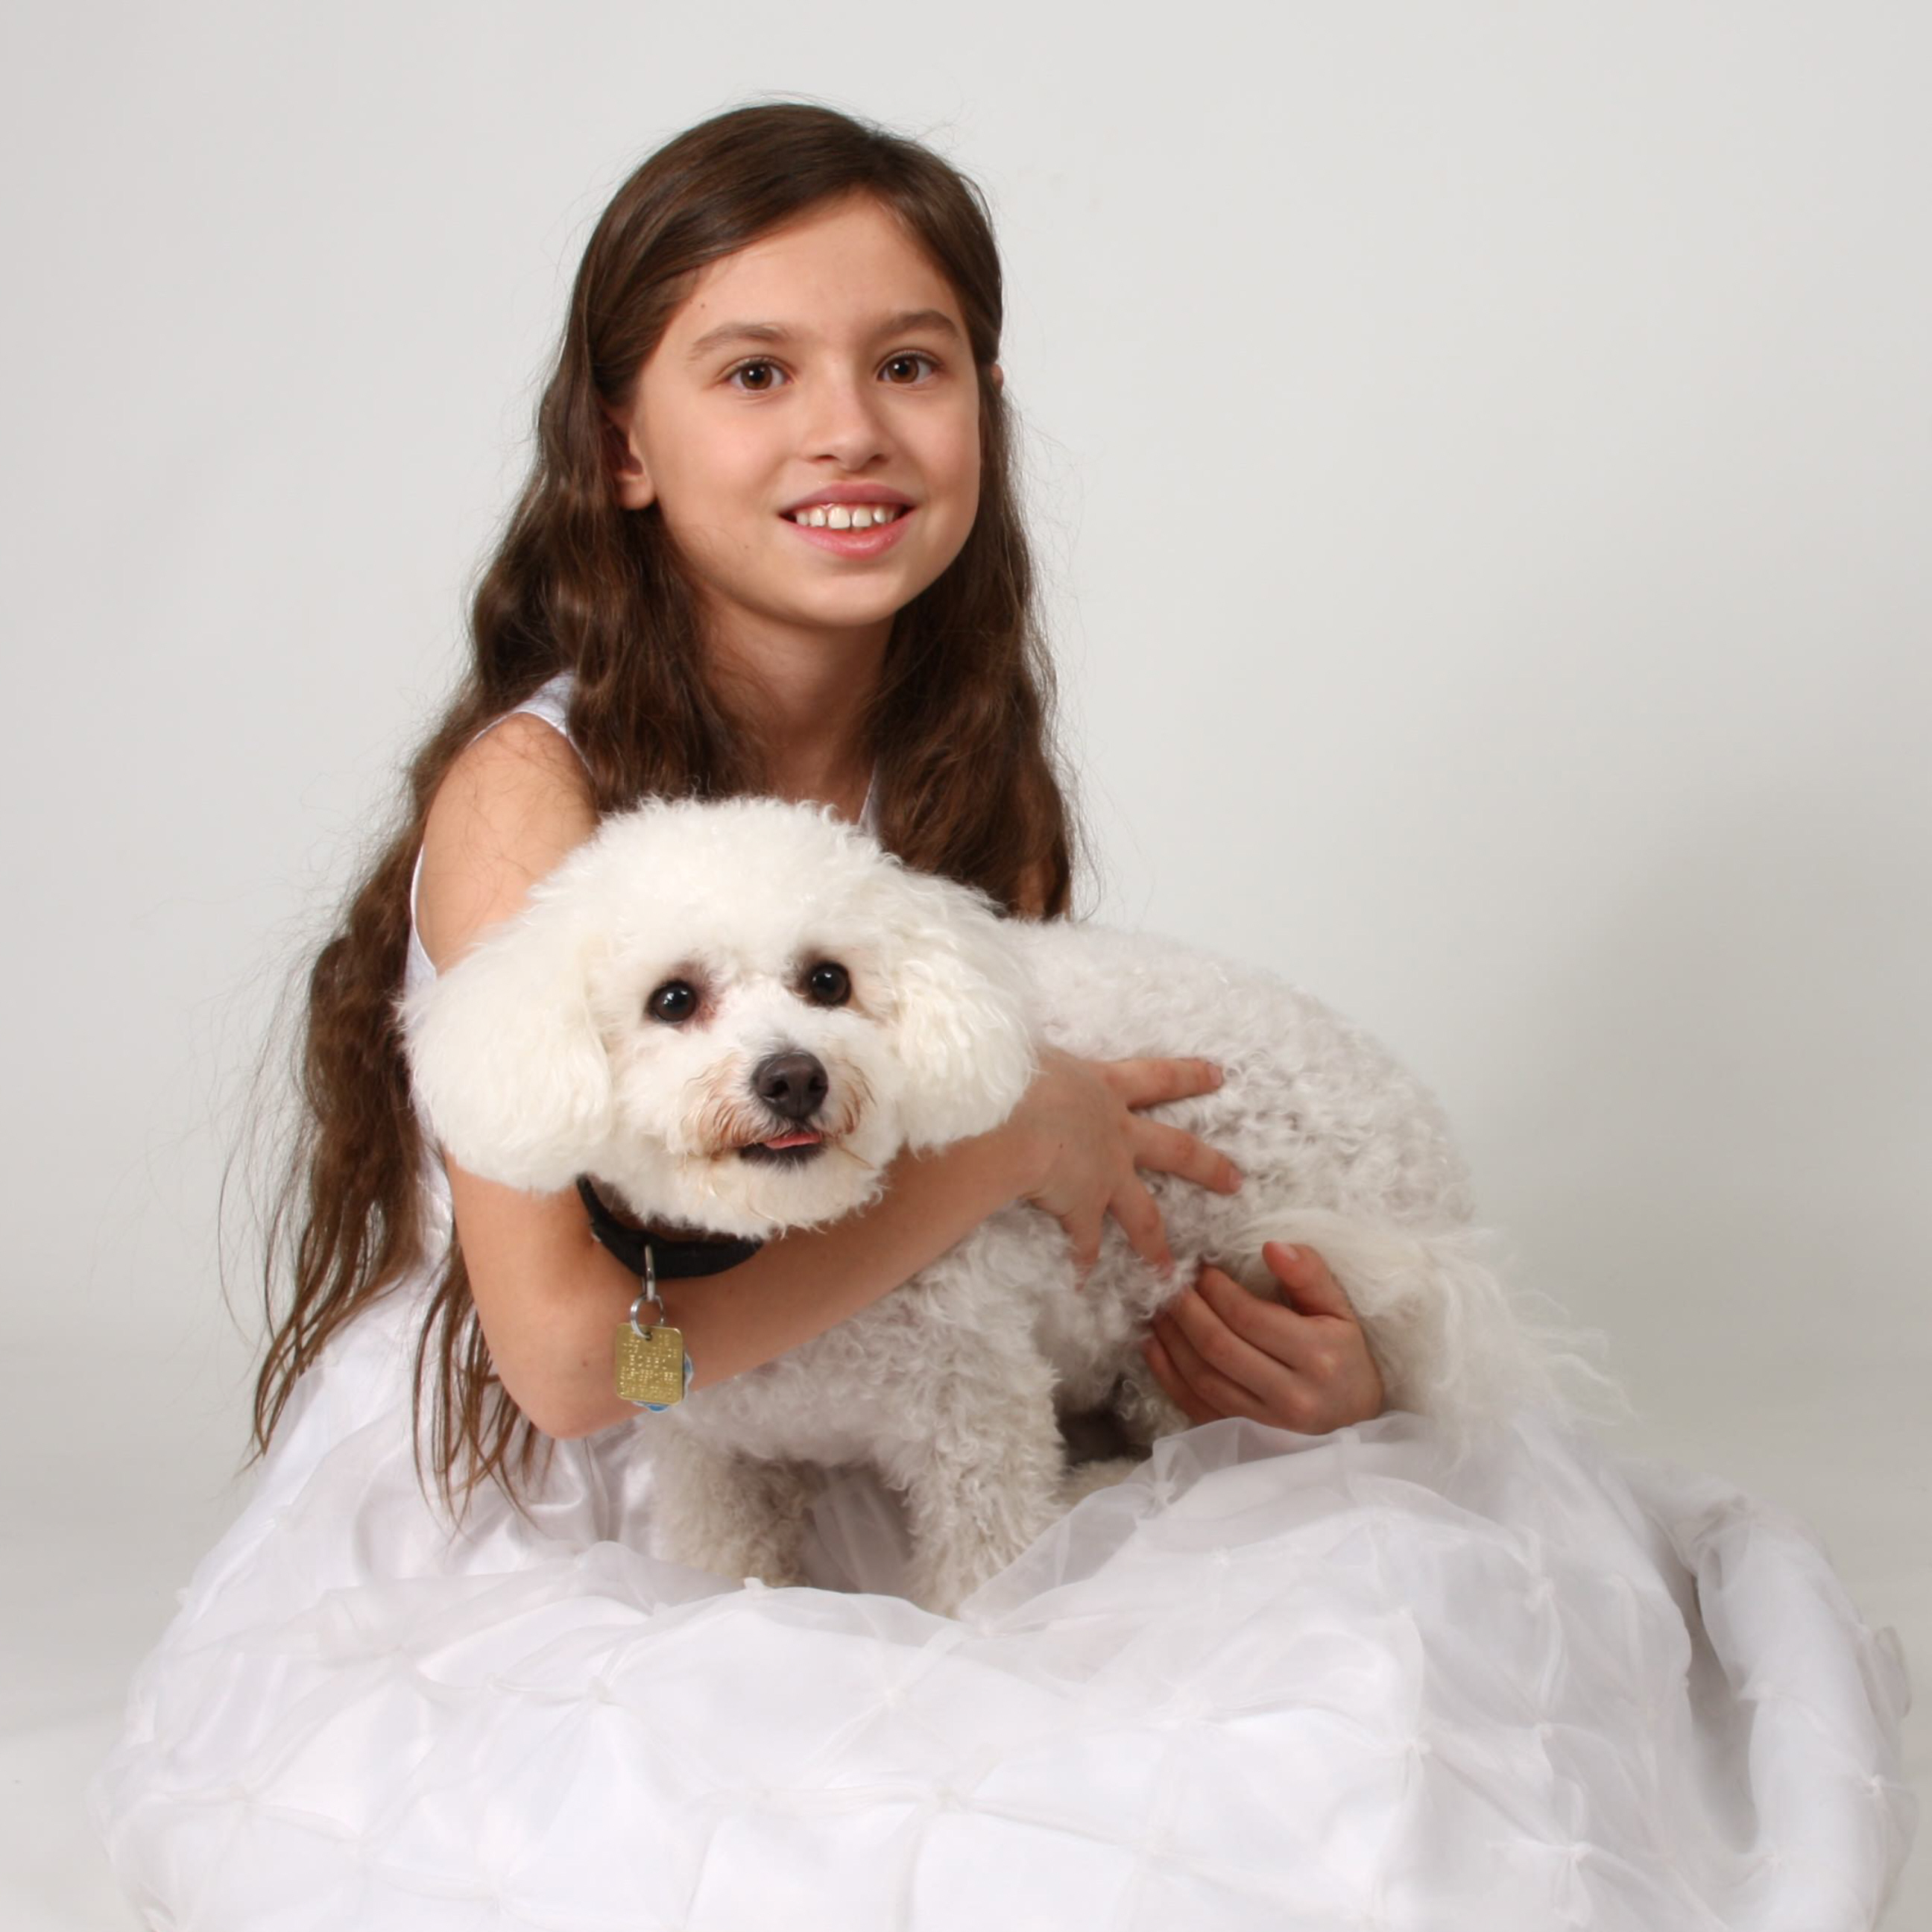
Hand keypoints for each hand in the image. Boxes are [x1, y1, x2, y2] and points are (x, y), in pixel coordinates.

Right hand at [1009, 1048, 1241, 1279]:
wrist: (1006, 1116)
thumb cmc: (1014, 1073)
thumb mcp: (1034, 1055)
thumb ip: (1041, 1062)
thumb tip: (1026, 1054)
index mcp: (1104, 1086)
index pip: (1157, 1077)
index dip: (1189, 1075)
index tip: (1220, 1075)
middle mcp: (1115, 1132)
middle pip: (1174, 1149)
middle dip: (1207, 1165)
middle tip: (1236, 1181)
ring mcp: (1104, 1173)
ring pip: (1143, 1214)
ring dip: (1155, 1244)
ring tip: (1168, 1269)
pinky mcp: (1082, 1207)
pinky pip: (1084, 1243)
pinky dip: (1081, 1263)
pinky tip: (1081, 1283)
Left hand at [1141, 1241, 1384, 1433]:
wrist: (1354, 1425)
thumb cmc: (1344, 1358)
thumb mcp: (1340, 1311)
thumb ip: (1309, 1275)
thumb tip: (1272, 1246)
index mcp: (1317, 1356)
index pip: (1249, 1317)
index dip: (1216, 1289)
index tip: (1201, 1267)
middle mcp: (1291, 1395)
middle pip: (1219, 1347)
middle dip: (1186, 1309)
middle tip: (1171, 1282)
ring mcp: (1264, 1424)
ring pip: (1201, 1378)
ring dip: (1171, 1339)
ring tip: (1160, 1308)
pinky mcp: (1243, 1439)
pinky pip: (1194, 1406)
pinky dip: (1167, 1373)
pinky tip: (1154, 1345)